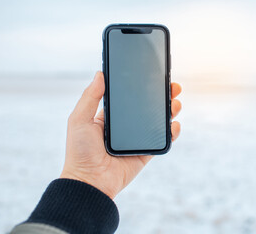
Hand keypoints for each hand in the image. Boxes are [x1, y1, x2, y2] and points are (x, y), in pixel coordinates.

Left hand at [60, 71, 181, 198]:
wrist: (89, 182)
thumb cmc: (79, 151)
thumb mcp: (79, 119)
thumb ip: (90, 97)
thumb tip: (100, 73)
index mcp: (111, 118)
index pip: (130, 98)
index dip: (142, 87)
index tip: (152, 75)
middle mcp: (125, 128)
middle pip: (148, 108)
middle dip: (161, 97)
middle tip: (172, 87)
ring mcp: (137, 141)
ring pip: (157, 123)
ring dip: (169, 111)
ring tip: (176, 103)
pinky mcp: (145, 154)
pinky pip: (161, 142)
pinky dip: (171, 133)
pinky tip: (174, 124)